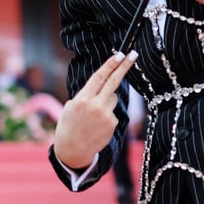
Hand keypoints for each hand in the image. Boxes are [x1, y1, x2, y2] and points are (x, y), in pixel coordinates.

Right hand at [54, 51, 136, 169]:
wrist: (73, 149)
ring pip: (113, 97)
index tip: (120, 54)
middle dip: (124, 66)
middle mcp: (96, 106)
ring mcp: (106, 115)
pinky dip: (107, 113)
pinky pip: (113, 111)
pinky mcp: (113, 124)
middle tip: (133, 54)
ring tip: (93, 113)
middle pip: (114, 81)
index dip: (110, 64)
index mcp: (82, 99)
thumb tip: (105, 82)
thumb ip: (87, 94)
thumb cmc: (69, 124)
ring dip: (107, 99)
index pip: (99, 77)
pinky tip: (97, 124)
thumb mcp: (72, 105)